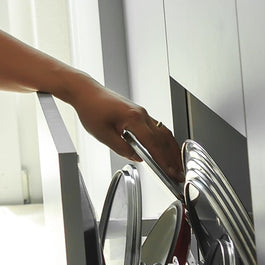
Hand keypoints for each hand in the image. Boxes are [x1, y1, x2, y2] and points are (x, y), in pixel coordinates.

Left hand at [66, 81, 182, 182]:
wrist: (86, 92)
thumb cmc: (91, 108)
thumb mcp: (102, 134)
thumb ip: (122, 148)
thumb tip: (137, 158)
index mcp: (133, 118)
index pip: (154, 143)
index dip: (163, 160)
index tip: (170, 172)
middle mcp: (141, 114)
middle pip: (164, 138)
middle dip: (172, 157)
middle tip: (178, 173)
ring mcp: (142, 112)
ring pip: (163, 132)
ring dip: (171, 149)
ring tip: (176, 164)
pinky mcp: (139, 113)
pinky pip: (157, 127)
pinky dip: (164, 140)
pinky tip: (165, 149)